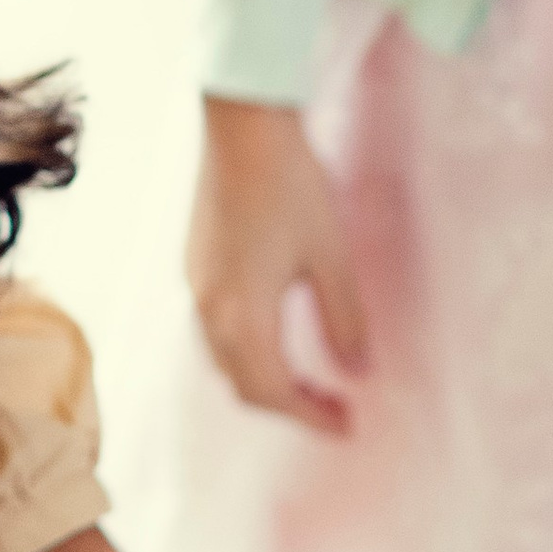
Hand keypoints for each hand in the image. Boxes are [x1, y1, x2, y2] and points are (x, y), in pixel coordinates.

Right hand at [187, 96, 368, 432]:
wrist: (241, 125)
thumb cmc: (291, 185)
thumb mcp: (331, 256)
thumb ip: (343, 320)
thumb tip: (357, 372)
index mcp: (242, 315)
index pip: (273, 392)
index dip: (311, 417)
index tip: (349, 426)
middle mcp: (210, 311)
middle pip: (244, 385)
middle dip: (289, 406)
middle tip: (336, 409)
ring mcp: (196, 287)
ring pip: (225, 361)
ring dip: (265, 381)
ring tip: (310, 380)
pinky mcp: (195, 265)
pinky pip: (216, 333)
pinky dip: (247, 352)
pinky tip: (277, 336)